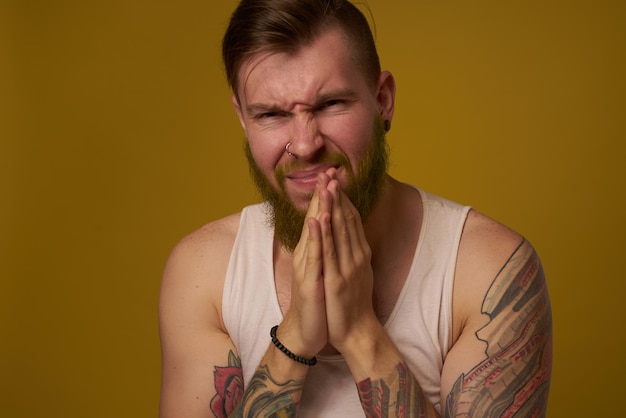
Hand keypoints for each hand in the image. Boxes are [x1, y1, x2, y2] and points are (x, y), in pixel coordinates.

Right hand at [278, 174, 333, 357]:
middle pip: (315, 219)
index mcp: (313, 251)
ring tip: (323, 185)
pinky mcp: (309, 280)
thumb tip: (330, 230)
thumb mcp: (322, 270)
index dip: (326, 196)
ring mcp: (307, 266)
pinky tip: (316, 219)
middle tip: (328, 169)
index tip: (334, 174)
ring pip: (314, 232)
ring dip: (319, 207)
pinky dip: (316, 236)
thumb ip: (324, 249)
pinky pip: (314, 255)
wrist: (306, 330)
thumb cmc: (317, 300)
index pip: (320, 217)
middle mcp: (308, 254)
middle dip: (323, 194)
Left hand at [318, 172, 376, 352]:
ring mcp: (347, 267)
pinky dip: (323, 234)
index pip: (352, 219)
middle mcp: (356, 256)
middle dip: (338, 195)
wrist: (358, 331)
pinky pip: (328, 254)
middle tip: (331, 171)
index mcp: (359, 253)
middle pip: (346, 220)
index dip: (344, 197)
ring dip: (333, 207)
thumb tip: (351, 234)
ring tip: (326, 185)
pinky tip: (318, 218)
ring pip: (339, 232)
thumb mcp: (356, 272)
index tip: (337, 178)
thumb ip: (353, 252)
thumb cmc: (354, 302)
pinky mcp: (336, 280)